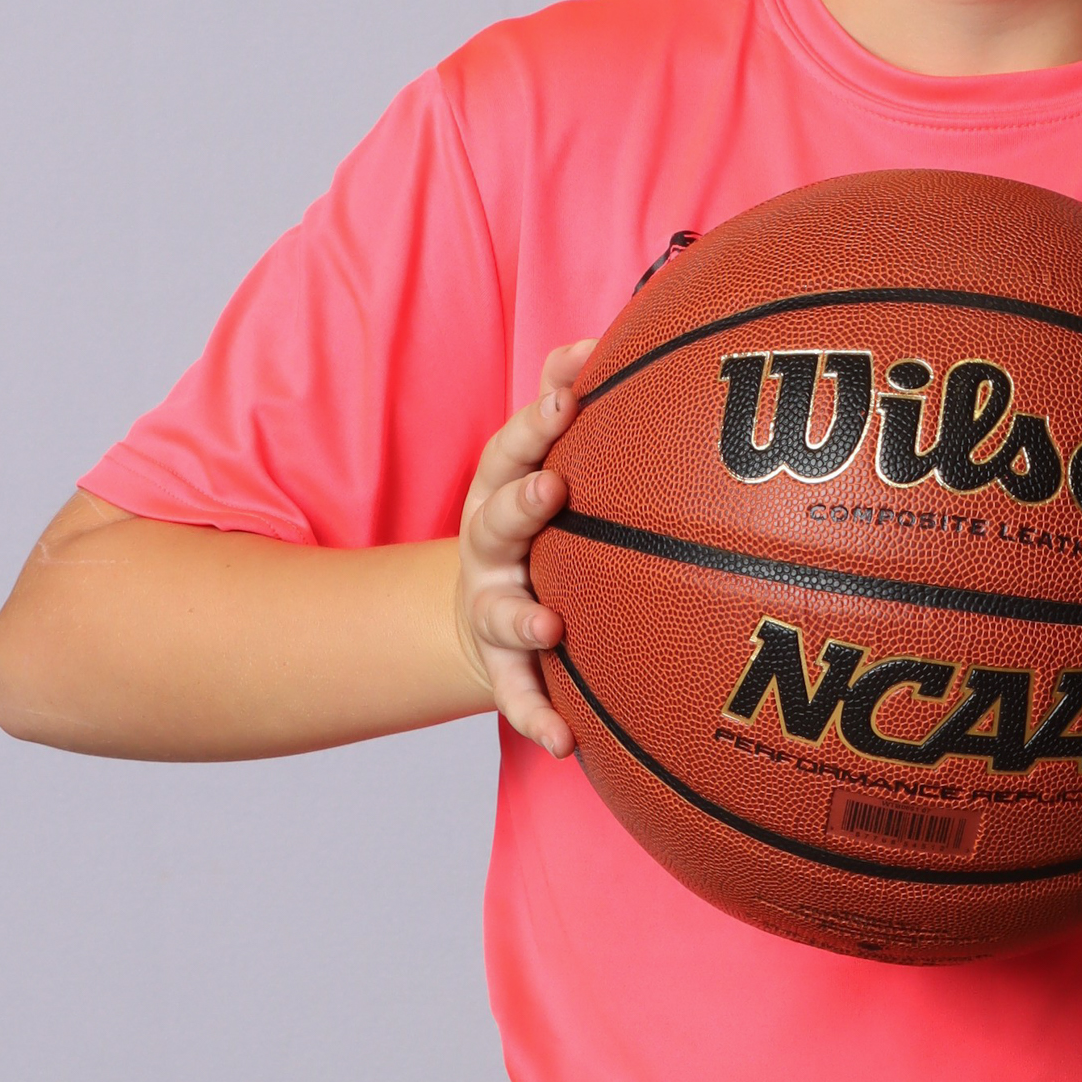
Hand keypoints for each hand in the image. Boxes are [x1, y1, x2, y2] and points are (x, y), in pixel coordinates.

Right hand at [454, 338, 597, 756]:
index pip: (513, 447)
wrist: (483, 611)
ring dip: (522, 618)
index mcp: (503, 489)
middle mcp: (490, 548)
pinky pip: (519, 697)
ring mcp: (492, 609)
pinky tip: (567, 742)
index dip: (537, 419)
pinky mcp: (502, 668)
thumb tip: (598, 338)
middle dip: (520, 504)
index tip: (569, 392)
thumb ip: (563, 400)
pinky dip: (537, 717)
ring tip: (549, 624)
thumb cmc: (536, 520)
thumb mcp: (537, 461)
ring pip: (500, 614)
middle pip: (495, 521)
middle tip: (550, 488)